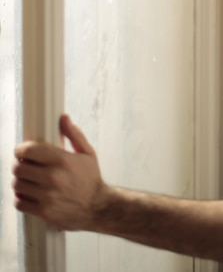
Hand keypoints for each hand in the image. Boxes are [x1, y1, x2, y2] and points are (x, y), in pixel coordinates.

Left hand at [12, 114, 105, 230]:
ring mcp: (46, 196)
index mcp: (62, 160)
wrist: (97, 207)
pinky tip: (30, 195)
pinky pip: (19, 203)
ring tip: (28, 180)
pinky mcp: (43, 212)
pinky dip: (21, 199)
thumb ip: (74, 134)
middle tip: (24, 166)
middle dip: (19, 165)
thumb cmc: (91, 180)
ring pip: (17, 185)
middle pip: (18, 168)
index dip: (21, 149)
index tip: (22, 151)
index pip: (29, 150)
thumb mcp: (87, 153)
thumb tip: (64, 118)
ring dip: (20, 181)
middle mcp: (52, 177)